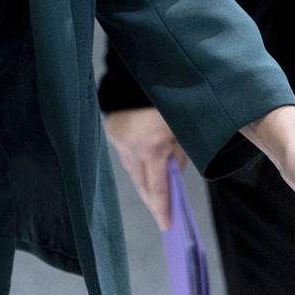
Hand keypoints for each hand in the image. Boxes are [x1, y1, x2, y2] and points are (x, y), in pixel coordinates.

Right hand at [104, 107, 186, 230]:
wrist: (143, 69)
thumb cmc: (171, 98)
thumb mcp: (184, 128)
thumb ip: (180, 156)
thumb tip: (174, 175)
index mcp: (151, 146)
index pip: (156, 187)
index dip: (162, 208)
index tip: (166, 225)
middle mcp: (130, 145)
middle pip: (140, 183)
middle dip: (151, 200)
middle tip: (162, 215)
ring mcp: (117, 137)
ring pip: (131, 169)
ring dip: (143, 182)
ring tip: (155, 196)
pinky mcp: (111, 128)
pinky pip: (125, 154)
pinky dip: (136, 163)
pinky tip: (144, 168)